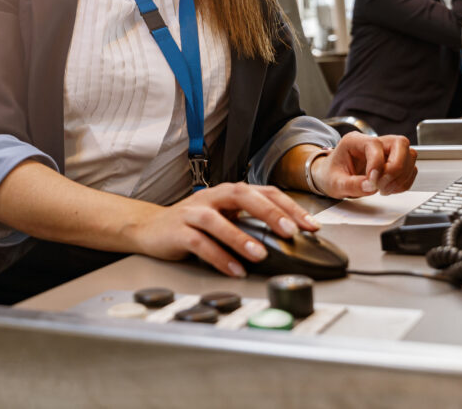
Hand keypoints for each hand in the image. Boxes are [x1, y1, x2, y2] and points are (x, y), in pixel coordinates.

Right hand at [128, 182, 319, 277]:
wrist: (150, 228)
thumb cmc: (193, 224)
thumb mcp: (225, 219)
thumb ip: (250, 224)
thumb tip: (289, 240)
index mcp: (229, 193)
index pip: (264, 192)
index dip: (289, 207)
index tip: (311, 226)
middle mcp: (212, 197)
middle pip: (242, 195)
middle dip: (269, 212)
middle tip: (290, 231)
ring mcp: (193, 213)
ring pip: (217, 220)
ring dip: (241, 237)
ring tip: (260, 255)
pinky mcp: (177, 231)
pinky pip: (199, 243)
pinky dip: (218, 256)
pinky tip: (234, 269)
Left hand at [311, 133, 417, 197]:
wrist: (331, 177)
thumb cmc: (331, 175)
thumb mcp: (335, 183)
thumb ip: (351, 185)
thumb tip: (370, 186)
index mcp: (354, 141)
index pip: (375, 144)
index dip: (377, 163)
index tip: (372, 181)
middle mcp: (373, 142)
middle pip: (400, 143)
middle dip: (396, 167)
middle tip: (382, 185)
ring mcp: (386, 151)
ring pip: (409, 155)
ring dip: (401, 176)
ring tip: (383, 189)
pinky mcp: (394, 162)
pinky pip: (410, 168)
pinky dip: (404, 181)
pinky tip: (390, 189)